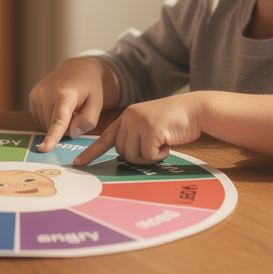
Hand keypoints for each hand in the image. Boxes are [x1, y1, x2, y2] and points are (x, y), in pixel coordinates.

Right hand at [29, 57, 120, 152]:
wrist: (77, 68)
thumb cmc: (89, 87)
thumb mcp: (96, 103)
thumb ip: (87, 121)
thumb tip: (70, 133)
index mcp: (65, 94)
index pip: (58, 121)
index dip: (52, 137)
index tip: (44, 149)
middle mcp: (47, 93)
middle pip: (52, 126)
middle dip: (65, 128)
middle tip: (76, 113)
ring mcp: (37, 94)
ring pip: (45, 124)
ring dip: (56, 124)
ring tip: (68, 108)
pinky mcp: (32, 96)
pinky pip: (39, 118)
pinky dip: (49, 119)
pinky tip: (58, 108)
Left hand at [73, 94, 202, 165]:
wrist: (194, 109)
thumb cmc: (174, 121)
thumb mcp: (149, 126)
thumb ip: (134, 138)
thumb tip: (122, 158)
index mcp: (126, 117)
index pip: (104, 138)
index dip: (91, 153)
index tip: (78, 164)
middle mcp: (129, 118)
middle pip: (122, 153)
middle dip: (139, 156)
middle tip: (155, 146)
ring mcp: (138, 123)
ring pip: (133, 157)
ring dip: (150, 156)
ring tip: (162, 142)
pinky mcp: (150, 129)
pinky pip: (148, 155)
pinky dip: (160, 154)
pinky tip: (168, 141)